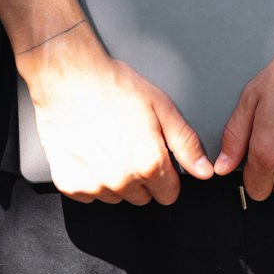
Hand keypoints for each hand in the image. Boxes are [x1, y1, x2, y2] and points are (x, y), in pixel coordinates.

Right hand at [19, 21, 213, 204]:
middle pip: (142, 197)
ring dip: (116, 178)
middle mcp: (121, 181)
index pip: (169, 194)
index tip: (156, 156)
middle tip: (130, 142)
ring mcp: (93, 185)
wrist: (67, 76)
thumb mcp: (161, 106)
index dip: (166, 174)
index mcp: (148, 163)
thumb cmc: (113, 85)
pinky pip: (89, 193)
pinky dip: (91, 177)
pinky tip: (90, 149)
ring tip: (108, 142)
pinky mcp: (69, 184)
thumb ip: (186, 143)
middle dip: (141, 175)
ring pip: (116, 196)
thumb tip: (205, 172)